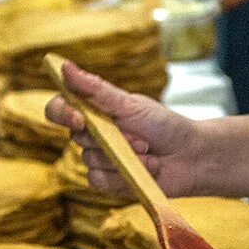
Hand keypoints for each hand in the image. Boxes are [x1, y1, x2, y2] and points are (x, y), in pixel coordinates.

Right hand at [45, 61, 207, 197]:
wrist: (190, 156)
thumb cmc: (164, 125)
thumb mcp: (130, 104)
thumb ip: (95, 89)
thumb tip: (64, 67)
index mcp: (93, 111)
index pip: (57, 109)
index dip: (61, 113)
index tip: (79, 118)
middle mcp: (92, 135)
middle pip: (76, 138)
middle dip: (112, 139)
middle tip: (141, 137)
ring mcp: (99, 159)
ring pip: (88, 161)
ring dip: (123, 158)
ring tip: (148, 153)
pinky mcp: (108, 181)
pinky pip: (98, 180)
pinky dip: (123, 177)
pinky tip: (145, 170)